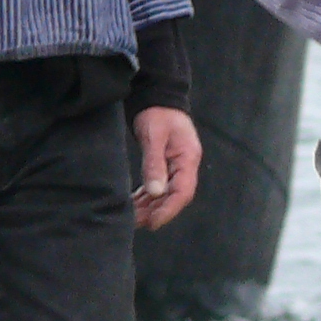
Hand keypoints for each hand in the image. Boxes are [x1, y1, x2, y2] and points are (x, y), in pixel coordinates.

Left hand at [132, 106, 201, 230]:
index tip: (153, 223)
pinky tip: (135, 205)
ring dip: (150, 207)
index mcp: (188, 159)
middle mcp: (185, 166)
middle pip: (174, 197)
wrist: (158, 97)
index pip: (183, 192)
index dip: (168, 210)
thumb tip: (155, 192)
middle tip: (136, 223)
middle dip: (157, 212)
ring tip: (132, 218)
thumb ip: (155, 164)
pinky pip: (159, 186)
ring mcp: (177, 166)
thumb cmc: (157, 114)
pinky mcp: (166, 165)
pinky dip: (147, 197)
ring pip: (165, 194)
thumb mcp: (154, 137)